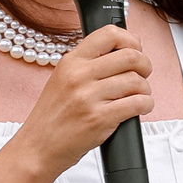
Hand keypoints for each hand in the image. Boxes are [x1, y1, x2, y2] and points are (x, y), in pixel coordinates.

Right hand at [12, 25, 152, 180]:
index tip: (136, 49)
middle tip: (143, 74)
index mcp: (71, 62)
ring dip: (145, 89)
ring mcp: (89, 97)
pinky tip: (140, 108)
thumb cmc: (52, 117)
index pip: (109, 34)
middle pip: (130, 56)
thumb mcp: (62, 79)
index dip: (131, 40)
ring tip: (138, 95)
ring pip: (137, 81)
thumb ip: (89, 64)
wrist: (36, 148)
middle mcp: (79, 75)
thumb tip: (126, 49)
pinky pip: (138, 103)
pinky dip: (146, 105)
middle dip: (145, 65)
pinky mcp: (100, 118)